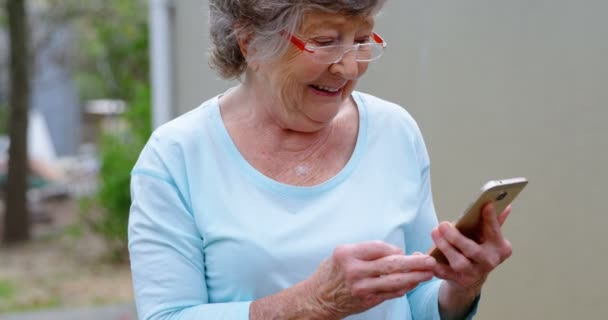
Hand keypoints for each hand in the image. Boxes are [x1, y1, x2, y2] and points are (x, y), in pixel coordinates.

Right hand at [306, 241, 435, 318]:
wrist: (318, 298)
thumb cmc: (333, 272)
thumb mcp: (343, 253)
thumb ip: (367, 251)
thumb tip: (398, 252)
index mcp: (348, 254)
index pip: (380, 248)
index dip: (395, 249)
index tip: (403, 251)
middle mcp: (355, 270)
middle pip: (391, 264)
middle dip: (414, 262)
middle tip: (430, 260)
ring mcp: (362, 287)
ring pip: (395, 281)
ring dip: (415, 277)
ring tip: (429, 273)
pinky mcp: (367, 300)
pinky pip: (391, 293)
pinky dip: (404, 287)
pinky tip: (414, 283)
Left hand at [431, 203, 512, 294]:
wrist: (472, 276)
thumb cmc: (479, 248)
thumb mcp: (488, 235)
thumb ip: (494, 221)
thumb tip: (504, 205)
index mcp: (500, 248)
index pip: (495, 231)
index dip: (491, 219)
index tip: (485, 205)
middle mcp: (489, 262)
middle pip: (473, 251)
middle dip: (456, 238)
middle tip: (442, 224)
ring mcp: (474, 273)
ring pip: (459, 263)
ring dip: (445, 248)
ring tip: (434, 233)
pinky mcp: (459, 281)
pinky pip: (444, 273)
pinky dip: (433, 264)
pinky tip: (424, 255)